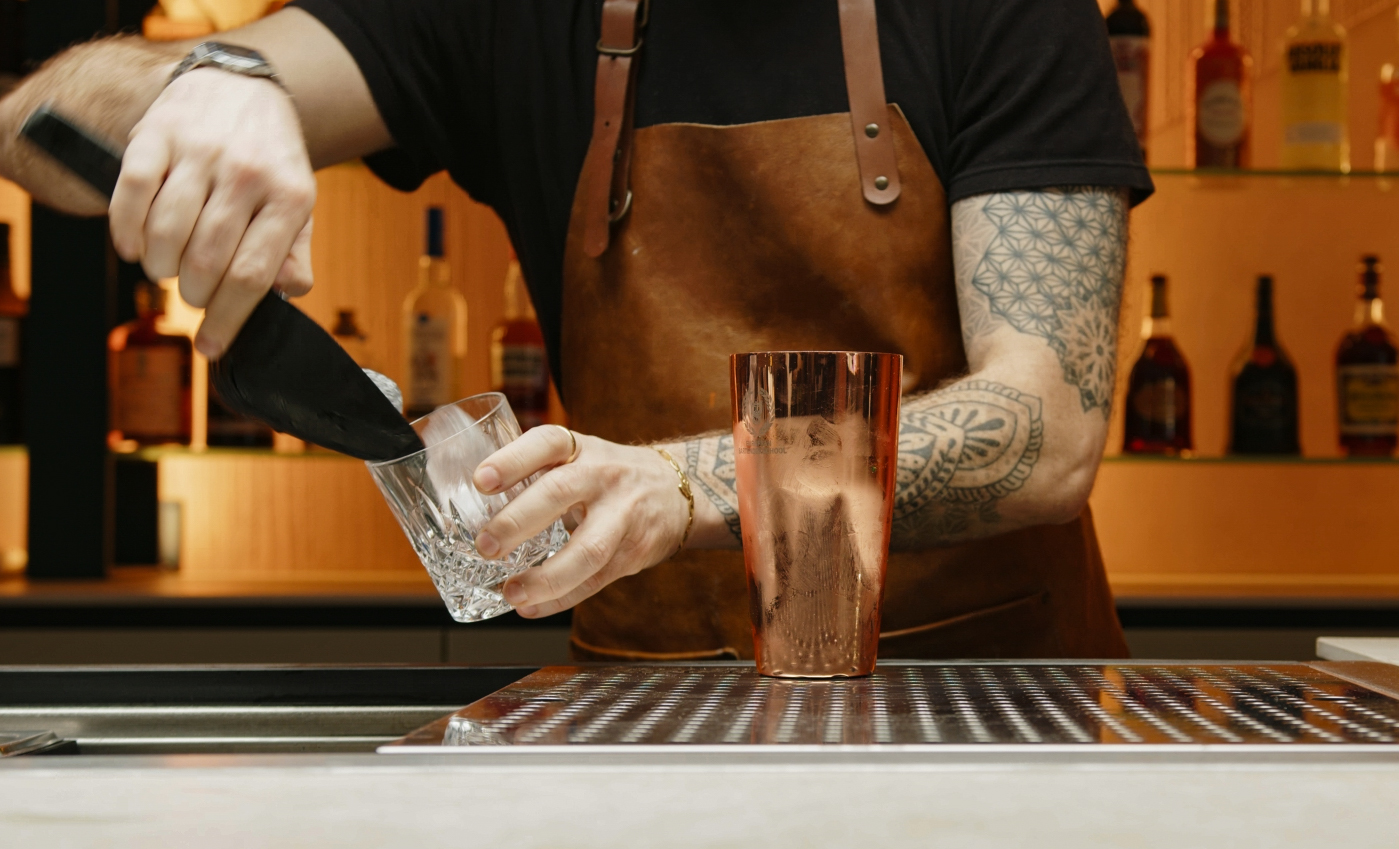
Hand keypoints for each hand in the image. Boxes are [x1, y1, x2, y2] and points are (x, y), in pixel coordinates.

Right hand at [109, 67, 316, 358]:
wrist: (241, 86)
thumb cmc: (269, 161)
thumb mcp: (297, 204)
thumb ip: (293, 253)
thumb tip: (286, 294)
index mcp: (289, 197)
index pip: (253, 275)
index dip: (227, 319)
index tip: (211, 347)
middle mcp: (247, 173)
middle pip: (207, 260)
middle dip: (195, 295)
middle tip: (194, 295)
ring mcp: (202, 151)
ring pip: (167, 232)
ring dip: (160, 267)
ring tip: (167, 268)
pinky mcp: (159, 134)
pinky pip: (132, 193)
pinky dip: (126, 232)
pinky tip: (132, 247)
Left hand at [473, 426, 690, 618]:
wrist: (677, 491)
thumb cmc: (608, 475)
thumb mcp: (579, 457)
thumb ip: (537, 473)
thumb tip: (467, 504)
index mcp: (581, 448)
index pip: (546, 442)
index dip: (513, 460)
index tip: (481, 480)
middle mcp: (604, 475)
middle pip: (561, 494)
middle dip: (519, 521)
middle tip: (485, 545)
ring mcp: (623, 515)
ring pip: (587, 549)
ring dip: (545, 576)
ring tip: (511, 591)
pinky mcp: (634, 552)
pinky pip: (595, 580)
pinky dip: (560, 598)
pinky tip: (531, 606)